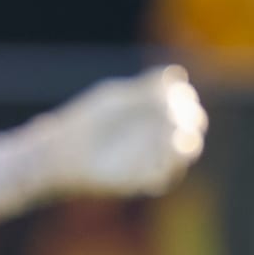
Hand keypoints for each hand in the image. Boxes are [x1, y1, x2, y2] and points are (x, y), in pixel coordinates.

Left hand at [43, 65, 207, 196]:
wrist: (60, 153)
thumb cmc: (88, 122)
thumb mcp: (116, 99)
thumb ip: (146, 89)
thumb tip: (178, 74)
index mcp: (156, 115)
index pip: (187, 105)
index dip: (186, 98)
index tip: (175, 93)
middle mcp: (160, 138)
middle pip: (192, 128)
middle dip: (191, 119)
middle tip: (176, 114)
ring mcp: (154, 160)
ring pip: (184, 154)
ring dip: (186, 145)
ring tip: (177, 137)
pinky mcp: (143, 180)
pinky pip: (165, 177)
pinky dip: (167, 167)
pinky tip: (160, 153)